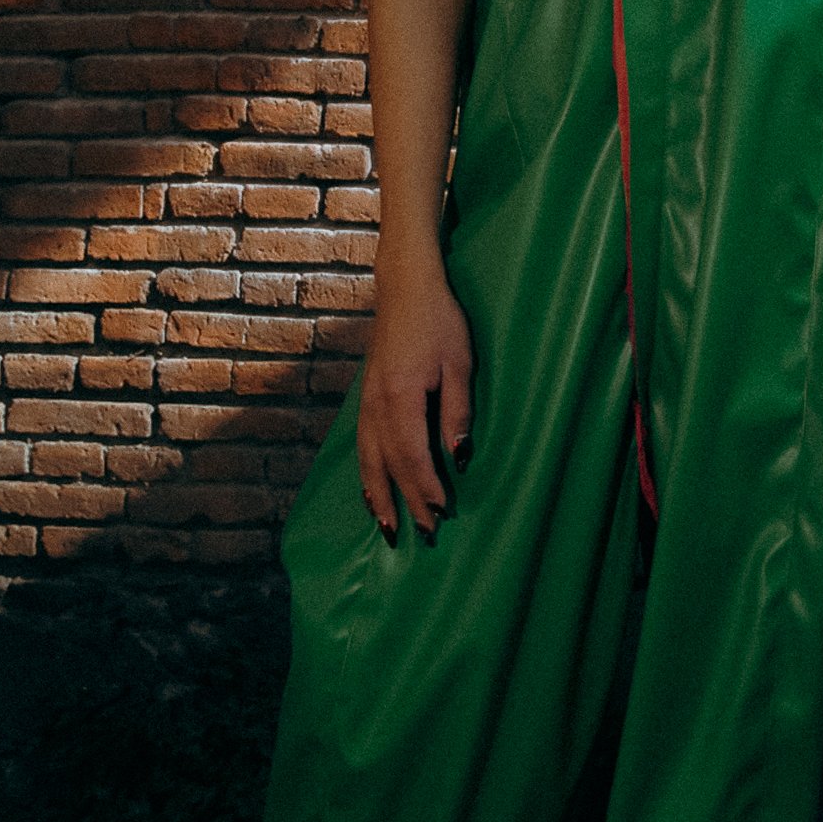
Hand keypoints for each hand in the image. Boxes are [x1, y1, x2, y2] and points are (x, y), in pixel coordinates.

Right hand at [358, 256, 474, 543]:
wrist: (404, 286)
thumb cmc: (439, 320)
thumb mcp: (460, 364)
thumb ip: (457, 412)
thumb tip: (459, 457)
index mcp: (401, 397)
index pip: (412, 455)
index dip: (425, 487)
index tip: (440, 512)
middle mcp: (376, 405)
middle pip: (387, 465)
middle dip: (405, 501)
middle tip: (421, 535)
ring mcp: (366, 402)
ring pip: (367, 460)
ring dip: (378, 496)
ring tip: (388, 527)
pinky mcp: (366, 398)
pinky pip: (362, 446)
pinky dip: (366, 474)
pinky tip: (373, 489)